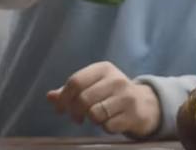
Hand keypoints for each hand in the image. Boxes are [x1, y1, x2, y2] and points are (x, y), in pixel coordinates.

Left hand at [46, 61, 160, 136]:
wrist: (145, 104)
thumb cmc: (112, 94)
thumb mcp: (94, 85)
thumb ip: (71, 91)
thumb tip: (50, 97)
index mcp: (103, 68)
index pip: (75, 81)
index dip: (64, 98)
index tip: (60, 109)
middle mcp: (116, 79)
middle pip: (83, 99)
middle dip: (74, 112)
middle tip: (76, 118)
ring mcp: (126, 97)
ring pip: (94, 113)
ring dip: (91, 119)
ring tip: (96, 117)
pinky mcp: (133, 114)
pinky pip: (108, 126)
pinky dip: (105, 127)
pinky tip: (110, 122)